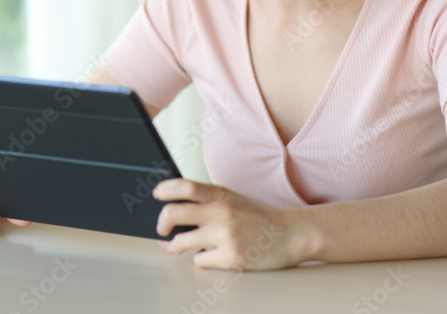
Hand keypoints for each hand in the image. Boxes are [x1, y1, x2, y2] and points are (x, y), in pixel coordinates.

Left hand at [153, 179, 306, 270]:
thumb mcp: (232, 199)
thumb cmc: (256, 217)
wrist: (290, 234)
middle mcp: (222, 213)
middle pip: (174, 214)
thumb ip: (205, 202)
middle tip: (161, 229)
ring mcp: (226, 236)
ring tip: (179, 246)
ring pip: (181, 242)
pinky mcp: (231, 258)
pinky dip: (201, 259)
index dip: (165, 189)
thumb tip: (173, 214)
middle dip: (161, 223)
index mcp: (221, 194)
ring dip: (175, 246)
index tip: (156, 195)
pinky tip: (211, 255)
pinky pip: (200, 261)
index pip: (185, 186)